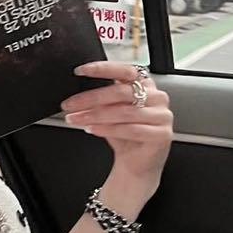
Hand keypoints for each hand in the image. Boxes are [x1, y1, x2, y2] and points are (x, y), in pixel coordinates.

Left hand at [61, 61, 171, 189]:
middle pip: (120, 92)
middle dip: (90, 98)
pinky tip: (92, 129)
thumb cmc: (124, 136)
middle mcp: (157, 97)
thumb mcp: (111, 113)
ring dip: (94, 115)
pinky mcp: (162, 134)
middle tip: (69, 105)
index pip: (125, 70)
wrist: (137, 164)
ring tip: (76, 119)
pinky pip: (131, 130)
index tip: (81, 71)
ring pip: (124, 112)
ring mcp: (162, 116)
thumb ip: (101, 100)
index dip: (103, 68)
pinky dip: (108, 129)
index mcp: (146, 85)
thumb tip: (77, 95)